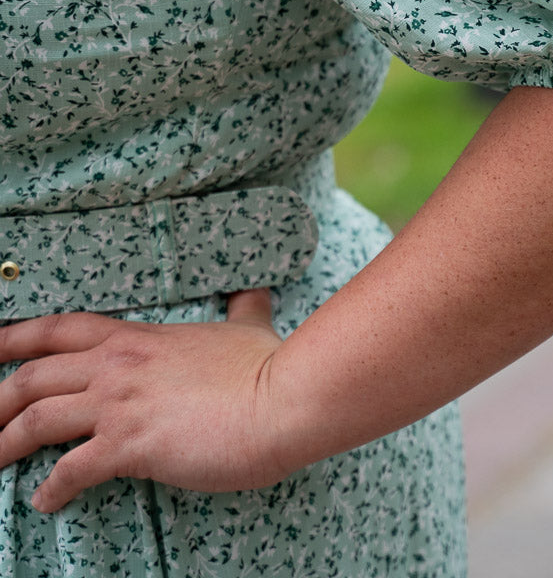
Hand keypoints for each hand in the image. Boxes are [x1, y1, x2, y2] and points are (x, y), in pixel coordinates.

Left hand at [0, 290, 294, 511]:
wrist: (282, 400)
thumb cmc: (268, 367)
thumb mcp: (249, 328)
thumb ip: (243, 309)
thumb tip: (253, 294)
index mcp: (139, 338)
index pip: (61, 329)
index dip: (17, 337)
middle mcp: (119, 366)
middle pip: (32, 376)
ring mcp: (121, 404)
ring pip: (36, 420)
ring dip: (4, 444)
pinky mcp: (129, 444)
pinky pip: (70, 470)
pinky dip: (51, 489)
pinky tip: (46, 501)